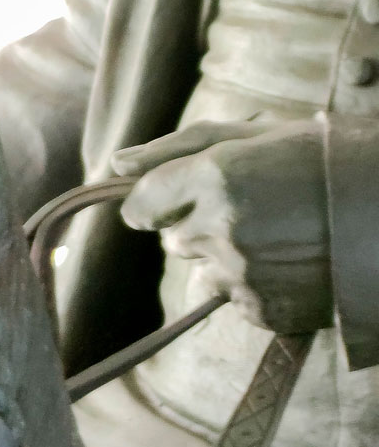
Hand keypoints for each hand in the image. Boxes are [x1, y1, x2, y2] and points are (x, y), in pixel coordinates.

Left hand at [115, 119, 332, 336]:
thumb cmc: (330, 162)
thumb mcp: (259, 137)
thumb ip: (179, 149)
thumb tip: (116, 165)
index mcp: (215, 176)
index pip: (141, 204)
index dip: (158, 201)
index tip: (178, 198)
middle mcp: (221, 227)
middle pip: (173, 238)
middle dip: (199, 225)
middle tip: (256, 209)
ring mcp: (244, 272)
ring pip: (202, 271)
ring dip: (227, 257)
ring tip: (283, 237)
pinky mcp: (266, 308)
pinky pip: (235, 299)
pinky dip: (257, 286)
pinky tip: (296, 264)